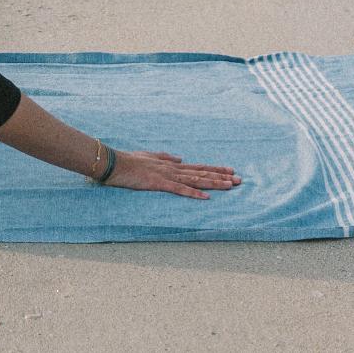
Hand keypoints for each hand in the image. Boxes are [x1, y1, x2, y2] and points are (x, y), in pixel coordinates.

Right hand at [100, 147, 239, 198]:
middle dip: (221, 177)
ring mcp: (167, 176)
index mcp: (171, 164)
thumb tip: (180, 158)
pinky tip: (206, 197)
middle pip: (202, 173)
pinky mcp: (159, 183)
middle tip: (239, 179)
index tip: (230, 170)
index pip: (198, 167)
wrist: (114, 163)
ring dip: (213, 183)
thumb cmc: (129, 161)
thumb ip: (165, 157)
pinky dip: (193, 193)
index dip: (215, 169)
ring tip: (230, 186)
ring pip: (195, 180)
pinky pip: (180, 190)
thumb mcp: (149, 156)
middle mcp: (173, 169)